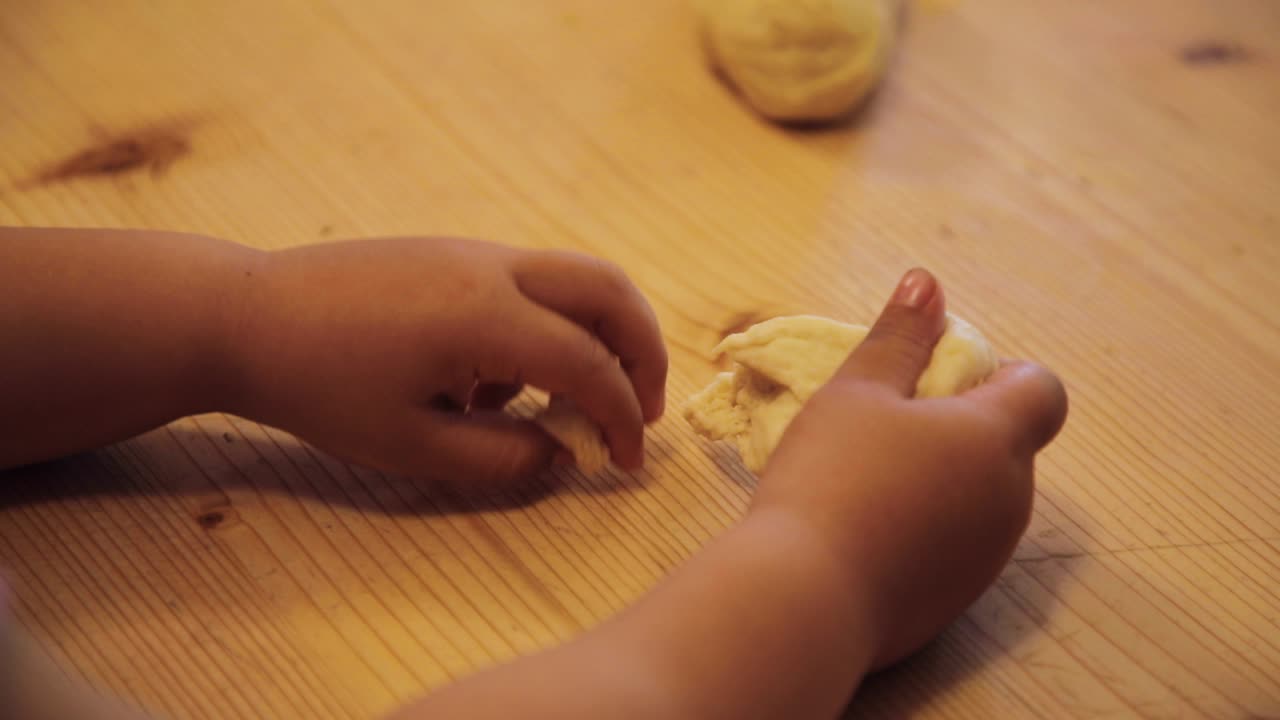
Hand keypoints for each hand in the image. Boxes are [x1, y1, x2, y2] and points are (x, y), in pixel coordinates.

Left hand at [231, 237, 666, 485]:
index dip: (622, 417)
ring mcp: (474, 252)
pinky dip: (547, 326)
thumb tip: (560, 457)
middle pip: (610, 290)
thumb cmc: (320, 386)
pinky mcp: (453, 252)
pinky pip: (531, 281)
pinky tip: (498, 383)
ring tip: (565, 403)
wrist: (244, 316)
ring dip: (596, 335)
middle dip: (643, 351)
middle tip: (640, 410)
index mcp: (487, 316)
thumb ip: (500, 458)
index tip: (625, 462)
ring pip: (575, 277)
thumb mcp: (409, 445)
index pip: (591, 364)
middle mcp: (495, 268)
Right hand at [753, 268, 1067, 667]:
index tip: (938, 379)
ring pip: (979, 497)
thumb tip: (928, 282)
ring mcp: (987, 557)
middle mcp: (1009, 500)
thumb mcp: (856, 392)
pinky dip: (924, 529)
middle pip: (1006, 445)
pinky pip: (954, 545)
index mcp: (995, 439)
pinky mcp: (956, 600)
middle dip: (959, 427)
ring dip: (941, 479)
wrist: (806, 599)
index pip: (1042, 390)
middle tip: (883, 428)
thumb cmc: (830, 477)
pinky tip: (864, 532)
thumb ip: (899, 337)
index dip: (1002, 374)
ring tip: (865, 482)